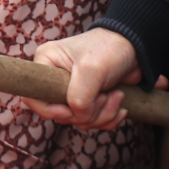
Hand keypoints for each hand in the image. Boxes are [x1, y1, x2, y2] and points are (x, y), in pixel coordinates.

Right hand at [23, 27, 153, 131]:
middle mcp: (54, 78)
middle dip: (88, 112)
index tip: (72, 110)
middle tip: (105, 96)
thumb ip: (79, 97)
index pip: (33, 97)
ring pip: (78, 120)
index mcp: (46, 63)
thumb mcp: (91, 69)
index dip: (51, 110)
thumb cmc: (110, 49)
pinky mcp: (88, 100)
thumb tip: (78, 116)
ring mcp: (72, 90)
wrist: (136, 48)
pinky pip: (91, 121)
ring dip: (102, 115)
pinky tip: (120, 103)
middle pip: (61, 114)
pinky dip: (108, 117)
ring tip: (117, 96)